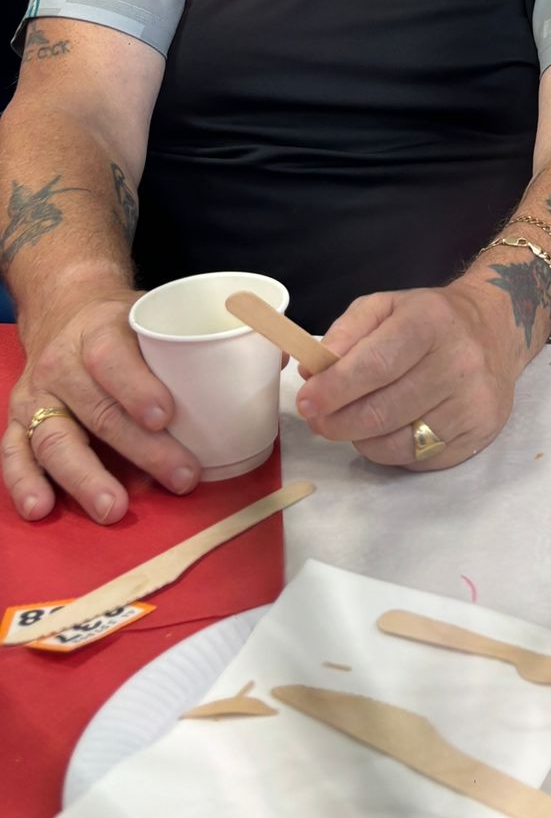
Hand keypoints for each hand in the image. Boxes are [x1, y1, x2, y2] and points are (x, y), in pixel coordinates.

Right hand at [3, 292, 197, 522]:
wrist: (65, 310)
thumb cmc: (120, 325)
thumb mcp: (152, 318)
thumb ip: (191, 348)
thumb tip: (259, 376)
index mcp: (97, 332)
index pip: (112, 358)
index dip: (138, 388)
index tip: (166, 415)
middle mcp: (61, 365)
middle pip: (97, 412)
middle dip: (141, 450)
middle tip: (179, 477)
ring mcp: (35, 396)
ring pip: (55, 440)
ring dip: (86, 478)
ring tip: (114, 508)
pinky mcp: (17, 422)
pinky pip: (15, 455)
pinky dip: (25, 483)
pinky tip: (43, 507)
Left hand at [296, 278, 524, 469]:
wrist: (494, 329)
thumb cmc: (430, 319)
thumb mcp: (386, 307)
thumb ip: (345, 332)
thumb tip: (313, 371)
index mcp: (432, 322)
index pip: (377, 365)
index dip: (335, 389)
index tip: (307, 401)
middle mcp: (460, 362)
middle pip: (383, 411)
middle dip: (338, 422)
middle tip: (319, 420)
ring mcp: (474, 401)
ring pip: (398, 443)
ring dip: (361, 439)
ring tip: (353, 423)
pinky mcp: (480, 431)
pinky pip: (419, 459)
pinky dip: (391, 451)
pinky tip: (388, 430)